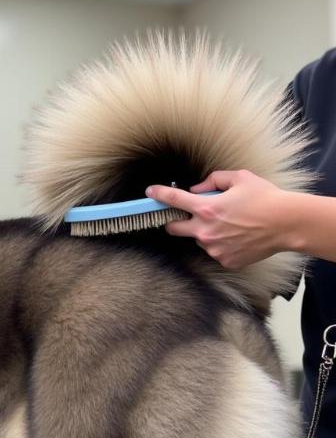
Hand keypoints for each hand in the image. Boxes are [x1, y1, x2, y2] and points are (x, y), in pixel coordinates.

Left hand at [145, 170, 289, 269]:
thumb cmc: (265, 198)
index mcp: (206, 208)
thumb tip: (197, 189)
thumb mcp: (240, 178)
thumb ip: (213, 180)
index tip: (150, 193)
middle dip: (174, 222)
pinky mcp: (224, 260)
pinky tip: (238, 237)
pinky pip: (215, 251)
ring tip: (230, 225)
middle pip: (173, 229)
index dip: (158, 195)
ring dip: (205, 232)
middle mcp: (205, 231)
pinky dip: (221, 244)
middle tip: (186, 216)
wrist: (288, 224)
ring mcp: (214, 248)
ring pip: (198, 240)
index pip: (174, 200)